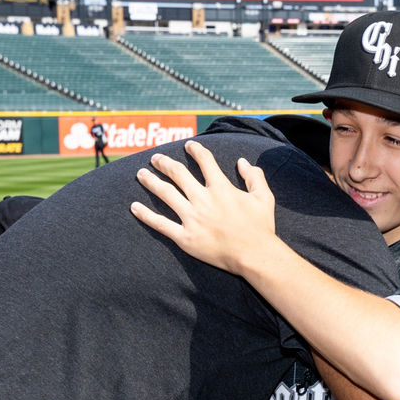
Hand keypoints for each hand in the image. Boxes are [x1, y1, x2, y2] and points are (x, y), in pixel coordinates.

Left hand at [130, 140, 277, 275]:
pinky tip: (134, 207)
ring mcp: (191, 218)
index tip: (188, 145)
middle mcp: (203, 199)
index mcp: (221, 188)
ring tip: (140, 174)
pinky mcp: (185, 237)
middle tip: (155, 158)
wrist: (255, 255)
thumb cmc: (261, 227)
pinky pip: (160, 224)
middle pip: (178, 174)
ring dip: (151, 181)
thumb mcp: (264, 197)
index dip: (195, 150)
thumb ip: (254, 176)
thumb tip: (242, 161)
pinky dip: (145, 215)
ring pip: (165, 193)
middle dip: (164, 163)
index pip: (204, 161)